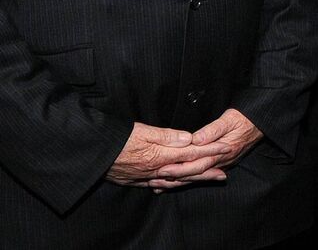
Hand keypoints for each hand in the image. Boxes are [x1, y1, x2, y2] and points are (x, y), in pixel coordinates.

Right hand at [106, 122, 225, 187]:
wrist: (92, 153)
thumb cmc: (116, 138)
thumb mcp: (142, 131)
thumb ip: (167, 136)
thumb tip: (189, 138)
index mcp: (161, 155)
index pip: (192, 153)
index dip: (210, 150)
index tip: (225, 148)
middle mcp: (156, 169)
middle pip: (187, 171)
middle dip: (207, 171)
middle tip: (224, 174)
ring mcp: (146, 177)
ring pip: (175, 180)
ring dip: (193, 180)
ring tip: (208, 180)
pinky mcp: (135, 180)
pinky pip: (158, 185)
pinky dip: (170, 185)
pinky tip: (174, 184)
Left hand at [147, 109, 263, 189]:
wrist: (260, 124)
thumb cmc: (244, 119)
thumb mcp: (229, 119)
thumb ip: (212, 130)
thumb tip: (195, 140)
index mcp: (221, 152)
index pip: (197, 165)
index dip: (179, 169)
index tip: (162, 170)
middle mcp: (220, 162)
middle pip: (194, 175)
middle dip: (173, 179)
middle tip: (153, 181)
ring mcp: (220, 165)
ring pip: (196, 177)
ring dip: (178, 182)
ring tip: (159, 185)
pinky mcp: (219, 164)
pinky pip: (201, 174)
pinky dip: (188, 179)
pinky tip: (176, 181)